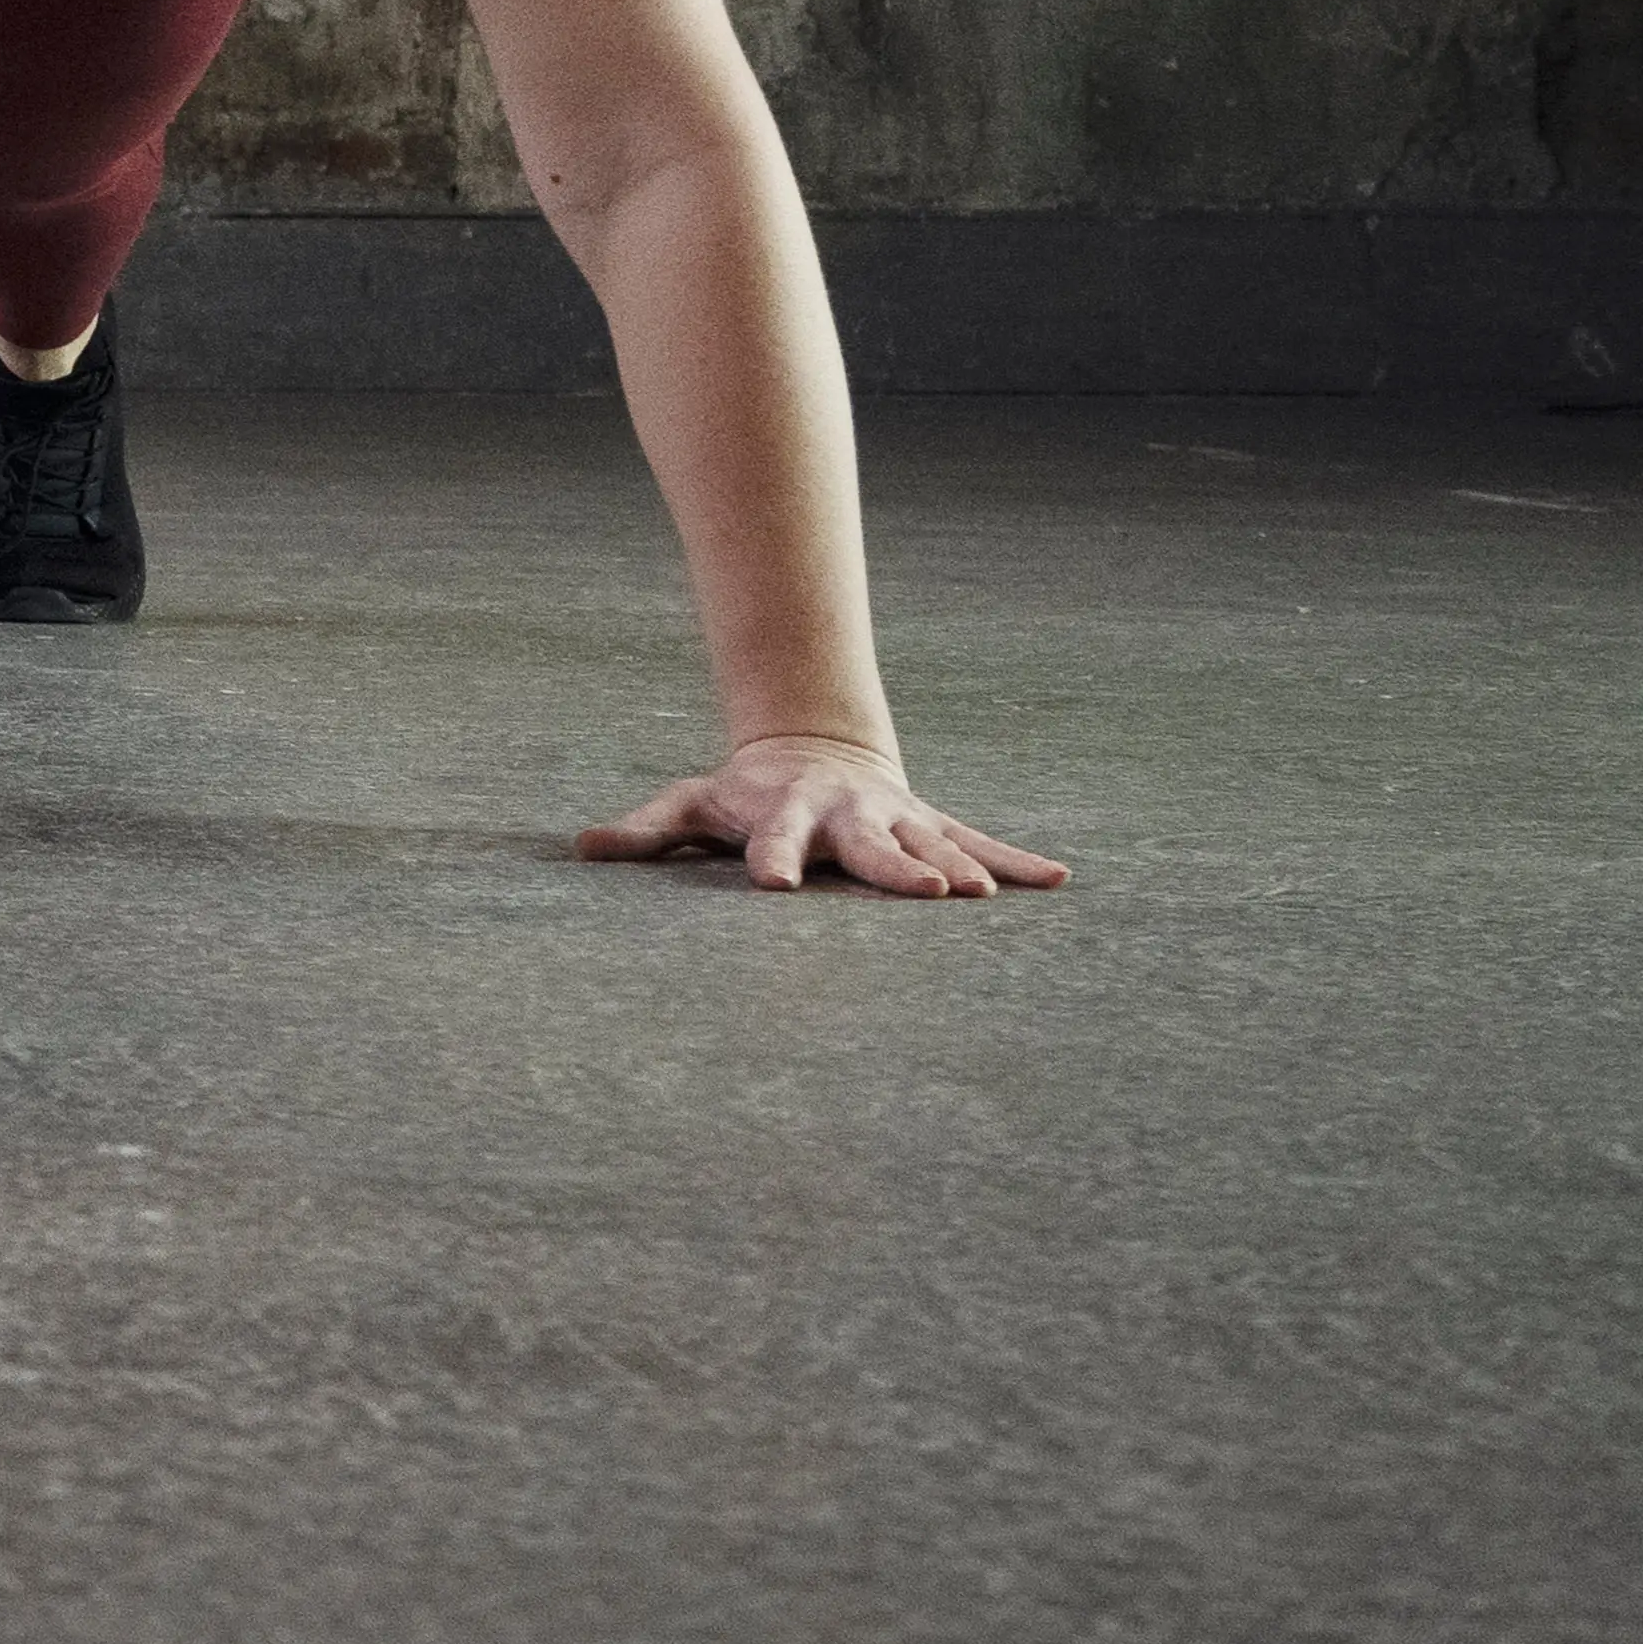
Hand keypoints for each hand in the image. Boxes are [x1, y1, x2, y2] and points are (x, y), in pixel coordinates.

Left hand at [579, 732, 1065, 896]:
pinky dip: (1018, 860)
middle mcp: (849, 814)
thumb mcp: (690, 804)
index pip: (775, 839)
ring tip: (985, 894)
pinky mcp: (932, 824)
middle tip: (925, 895)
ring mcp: (897, 818)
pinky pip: (981, 841)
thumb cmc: (742, 792)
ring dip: (961, 869)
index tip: (774, 887)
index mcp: (786, 813)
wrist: (811, 748)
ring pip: (933, 845)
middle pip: (871, 846)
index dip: (774, 859)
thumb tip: (584, 848)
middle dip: (895, 869)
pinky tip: (1058, 880)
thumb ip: (645, 829)